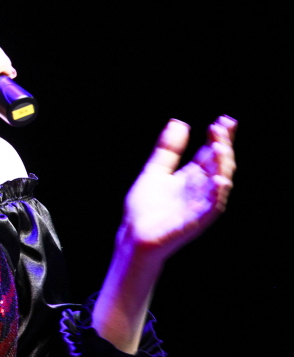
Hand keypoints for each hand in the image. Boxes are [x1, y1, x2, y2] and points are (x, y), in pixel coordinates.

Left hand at [119, 115, 236, 262]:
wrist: (134, 236)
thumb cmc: (145, 208)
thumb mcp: (155, 171)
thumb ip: (167, 150)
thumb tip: (179, 122)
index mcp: (192, 178)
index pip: (211, 155)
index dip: (219, 138)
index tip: (224, 121)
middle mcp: (200, 190)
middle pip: (219, 165)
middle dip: (223, 147)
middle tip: (221, 128)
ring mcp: (200, 205)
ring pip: (220, 183)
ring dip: (222, 166)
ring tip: (220, 147)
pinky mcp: (195, 221)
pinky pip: (212, 207)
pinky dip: (217, 194)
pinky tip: (219, 179)